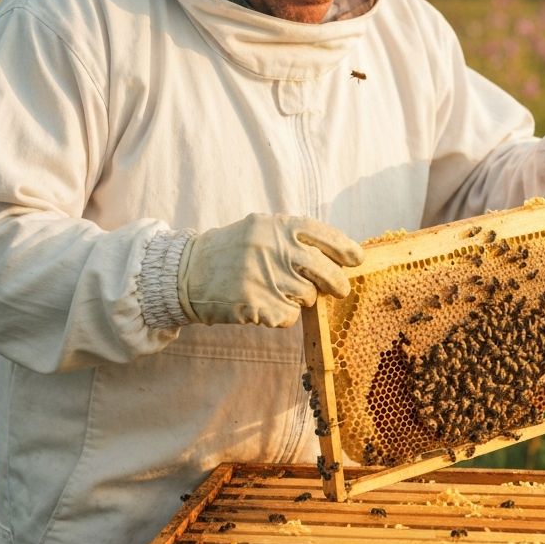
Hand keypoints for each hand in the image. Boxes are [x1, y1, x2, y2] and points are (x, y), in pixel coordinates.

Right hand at [177, 214, 363, 326]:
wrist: (187, 272)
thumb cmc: (232, 251)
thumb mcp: (261, 230)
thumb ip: (295, 238)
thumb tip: (340, 255)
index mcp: (278, 227)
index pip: (324, 235)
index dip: (346, 248)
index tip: (357, 259)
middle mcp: (274, 249)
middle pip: (326, 271)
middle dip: (338, 283)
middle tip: (340, 289)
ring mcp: (266, 278)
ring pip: (308, 296)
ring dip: (300, 298)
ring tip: (277, 290)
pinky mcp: (257, 305)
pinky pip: (289, 316)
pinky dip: (282, 315)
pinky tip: (264, 305)